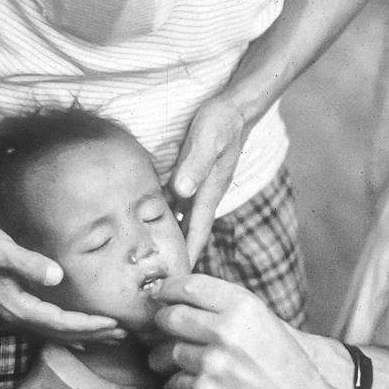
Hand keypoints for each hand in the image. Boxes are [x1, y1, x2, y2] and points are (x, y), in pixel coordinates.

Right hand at [0, 216, 123, 344]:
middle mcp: (15, 317)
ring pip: (55, 333)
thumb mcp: (0, 248)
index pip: (61, 323)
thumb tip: (56, 276)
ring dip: (84, 336)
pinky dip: (67, 333)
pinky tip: (78, 337)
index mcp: (16, 307)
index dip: (89, 326)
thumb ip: (27, 263)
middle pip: (61, 334)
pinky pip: (46, 328)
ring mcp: (12, 315)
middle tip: (124, 335)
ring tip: (110, 338)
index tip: (114, 324)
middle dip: (93, 335)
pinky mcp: (12, 307)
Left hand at [148, 274, 336, 388]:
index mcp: (243, 306)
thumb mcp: (264, 321)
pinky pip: (174, 385)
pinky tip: (196, 388)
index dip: (168, 289)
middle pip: (170, 317)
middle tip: (167, 330)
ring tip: (187, 365)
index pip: (190, 286)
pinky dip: (180, 388)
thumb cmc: (283, 364)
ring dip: (169, 360)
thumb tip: (181, 294)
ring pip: (168, 353)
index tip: (159, 294)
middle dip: (163, 324)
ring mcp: (214, 363)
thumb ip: (226, 306)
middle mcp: (227, 331)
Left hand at [169, 96, 246, 265]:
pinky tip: (152, 222)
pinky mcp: (194, 177)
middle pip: (191, 232)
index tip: (179, 281)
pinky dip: (168, 217)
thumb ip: (196, 164)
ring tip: (155, 258)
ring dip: (173, 238)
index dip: (188, 255)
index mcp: (209, 191)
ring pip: (185, 219)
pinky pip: (179, 204)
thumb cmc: (222, 122)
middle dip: (180, 255)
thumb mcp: (208, 139)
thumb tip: (181, 191)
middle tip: (163, 278)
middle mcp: (205, 193)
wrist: (236, 107)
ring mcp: (201, 186)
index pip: (197, 230)